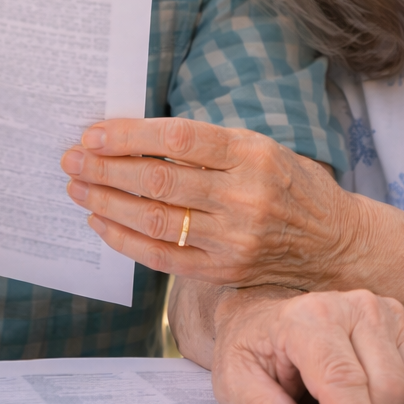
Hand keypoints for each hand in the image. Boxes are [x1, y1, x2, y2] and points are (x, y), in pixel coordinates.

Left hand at [61, 117, 351, 287]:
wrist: (332, 240)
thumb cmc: (286, 182)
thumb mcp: (257, 147)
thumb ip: (204, 145)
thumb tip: (131, 137)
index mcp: (252, 154)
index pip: (179, 138)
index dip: (130, 135)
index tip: (94, 133)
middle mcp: (244, 197)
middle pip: (159, 181)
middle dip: (106, 169)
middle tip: (72, 159)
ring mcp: (234, 238)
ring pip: (155, 220)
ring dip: (107, 203)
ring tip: (77, 188)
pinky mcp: (224, 270)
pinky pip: (162, 257)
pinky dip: (125, 239)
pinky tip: (100, 222)